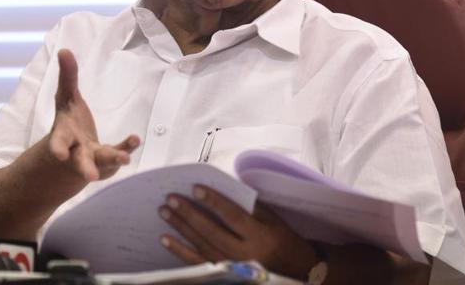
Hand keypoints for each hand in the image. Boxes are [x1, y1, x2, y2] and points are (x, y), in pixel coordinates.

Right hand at [48, 49, 139, 182]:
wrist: (71, 156)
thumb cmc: (69, 123)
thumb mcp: (66, 98)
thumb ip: (67, 77)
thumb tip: (64, 49)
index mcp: (63, 135)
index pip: (58, 142)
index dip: (58, 148)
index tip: (58, 154)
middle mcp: (77, 151)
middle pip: (80, 160)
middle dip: (84, 167)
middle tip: (89, 176)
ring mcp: (94, 158)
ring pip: (103, 161)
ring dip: (114, 159)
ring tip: (125, 160)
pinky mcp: (108, 160)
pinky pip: (118, 152)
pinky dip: (127, 146)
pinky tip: (135, 139)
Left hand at [158, 185, 318, 279]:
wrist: (298, 275)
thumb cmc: (286, 244)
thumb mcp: (275, 221)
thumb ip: (250, 207)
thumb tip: (221, 191)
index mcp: (261, 236)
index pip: (232, 215)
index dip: (213, 201)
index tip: (195, 188)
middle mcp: (245, 254)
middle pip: (211, 231)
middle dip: (189, 213)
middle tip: (171, 198)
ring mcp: (233, 267)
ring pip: (201, 245)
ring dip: (180, 228)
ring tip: (165, 212)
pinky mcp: (224, 276)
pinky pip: (197, 263)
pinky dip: (180, 251)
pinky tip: (166, 239)